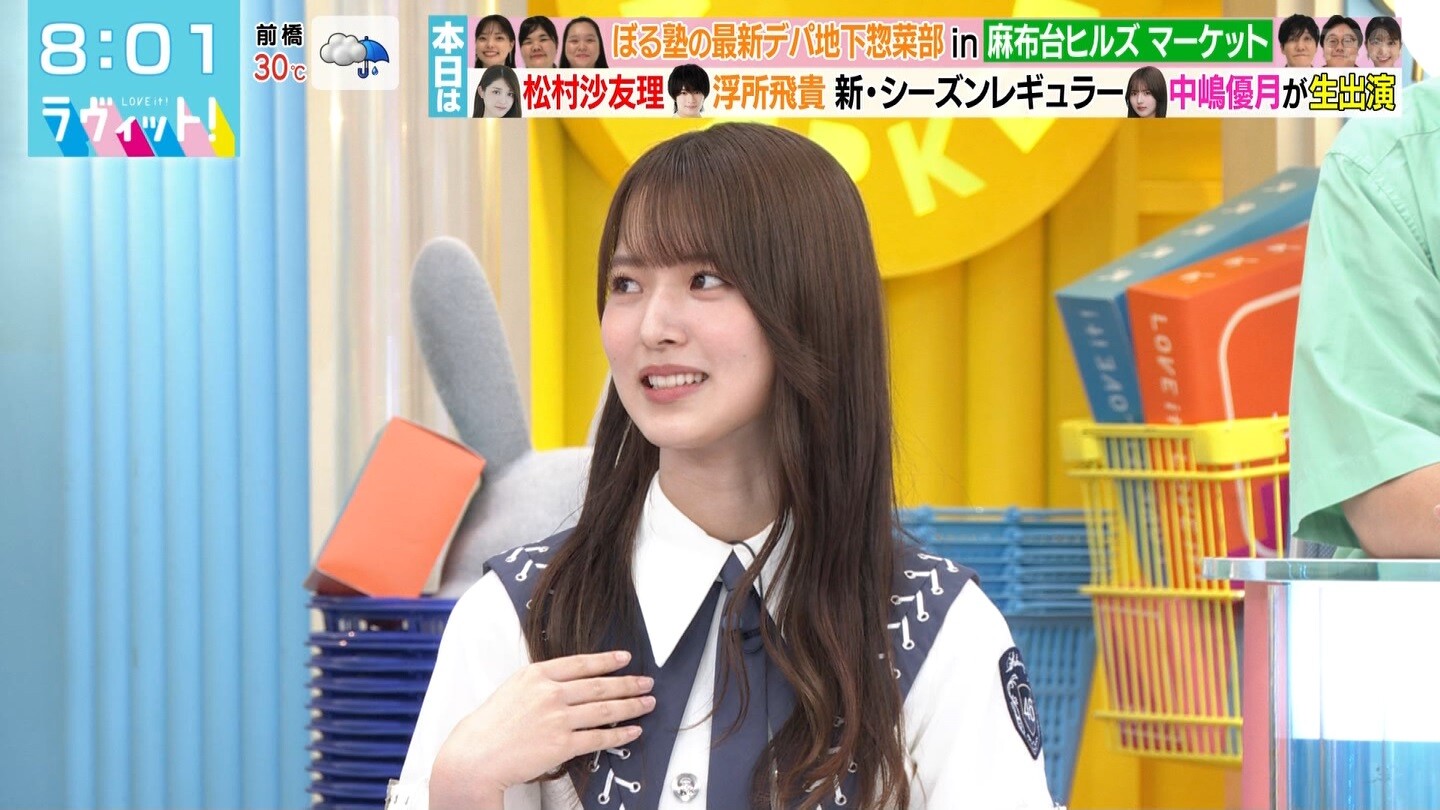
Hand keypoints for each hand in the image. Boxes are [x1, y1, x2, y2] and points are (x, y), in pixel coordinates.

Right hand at [428, 650, 655, 809]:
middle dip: (628, 683)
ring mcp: (558, 718)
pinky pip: (599, 738)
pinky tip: (632, 731)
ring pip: (605, 710)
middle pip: (599, 685)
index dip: (607, 660)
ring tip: (646, 703)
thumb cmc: (488, 727)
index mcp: (536, 675)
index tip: (624, 658)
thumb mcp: (513, 689)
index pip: (581, 663)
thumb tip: (568, 684)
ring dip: (631, 706)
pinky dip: (620, 735)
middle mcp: (550, 693)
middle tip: (646, 682)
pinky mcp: (562, 745)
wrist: (475, 756)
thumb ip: (540, 683)